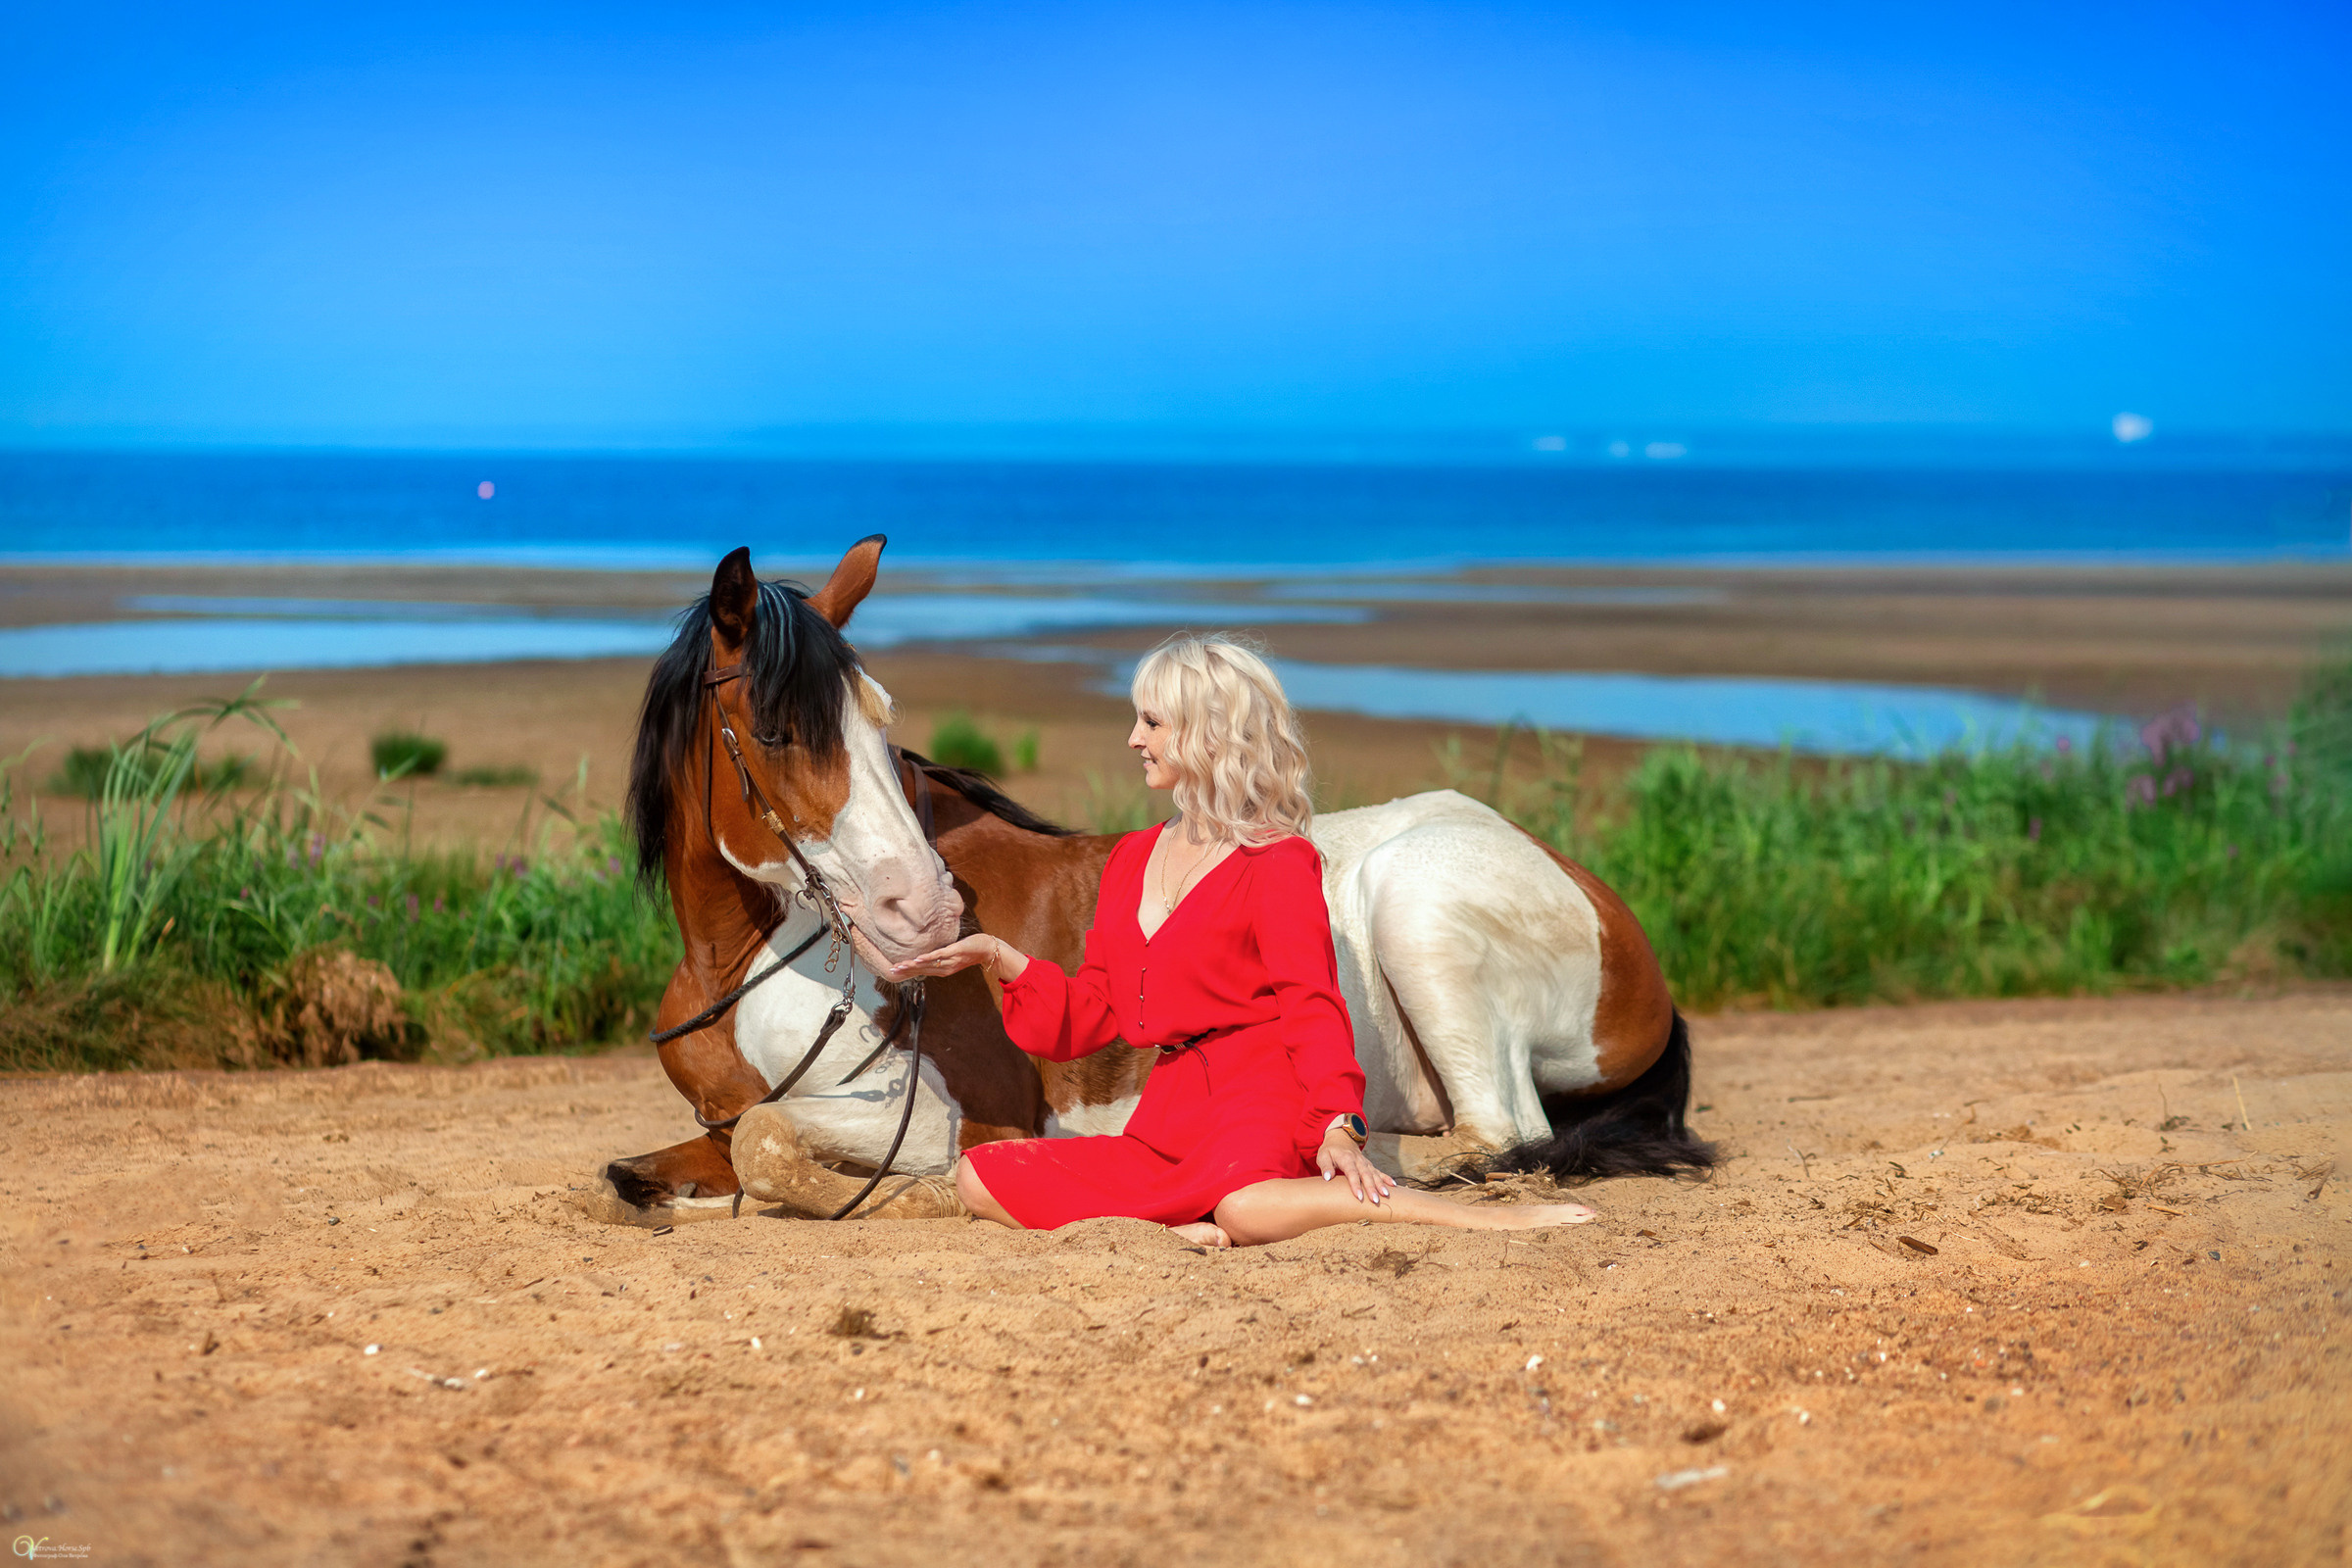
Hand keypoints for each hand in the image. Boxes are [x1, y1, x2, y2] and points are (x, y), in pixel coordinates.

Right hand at [888, 933, 1026, 982]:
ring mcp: (950, 961)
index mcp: (943, 969)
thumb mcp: (953, 954)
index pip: (922, 971)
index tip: (893, 972)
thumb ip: (941, 955)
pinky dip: (928, 957)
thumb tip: (929, 953)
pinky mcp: (955, 952)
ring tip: (900, 966)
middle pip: (922, 970)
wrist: (988, 950)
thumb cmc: (970, 950)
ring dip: (913, 965)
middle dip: (906, 970)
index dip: (907, 972)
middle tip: (891, 971)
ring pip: (928, 964)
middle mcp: (945, 968)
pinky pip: (939, 956)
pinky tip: (918, 958)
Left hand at [1317, 1126, 1394, 1204]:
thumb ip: (1325, 1166)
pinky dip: (1386, 1178)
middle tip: (1375, 1200)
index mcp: (1346, 1159)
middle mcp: (1358, 1160)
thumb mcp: (1323, 1156)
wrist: (1341, 1138)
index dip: (1356, 1185)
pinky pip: (1379, 1172)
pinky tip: (1394, 1186)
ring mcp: (1365, 1163)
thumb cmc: (1330, 1150)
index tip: (1359, 1196)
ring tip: (1386, 1195)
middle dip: (1371, 1188)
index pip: (1352, 1173)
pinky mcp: (1369, 1165)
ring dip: (1381, 1185)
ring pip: (1374, 1174)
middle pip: (1366, 1175)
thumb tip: (1327, 1178)